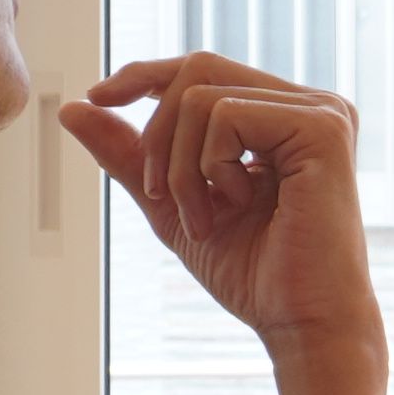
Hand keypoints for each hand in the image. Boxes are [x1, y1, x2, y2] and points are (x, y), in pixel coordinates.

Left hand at [69, 55, 378, 359]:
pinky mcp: (322, 129)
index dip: (144, 75)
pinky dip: (209, 166)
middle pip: (198, 70)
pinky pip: (225, 114)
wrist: (301, 324)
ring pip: (203, 95)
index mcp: (283, 117)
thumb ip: (130, 156)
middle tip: (158, 196)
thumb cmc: (253, 275)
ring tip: (204, 220)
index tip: (95, 98)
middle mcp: (309, 105)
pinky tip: (237, 206)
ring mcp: (321, 112)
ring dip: (181, 167)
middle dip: (158, 134)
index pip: (203, 70)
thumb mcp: (172, 205)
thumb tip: (72, 108)